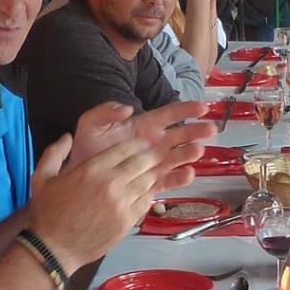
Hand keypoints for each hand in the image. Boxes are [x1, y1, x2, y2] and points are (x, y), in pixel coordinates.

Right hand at [29, 136, 176, 269]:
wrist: (54, 248)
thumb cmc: (47, 212)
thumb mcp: (41, 178)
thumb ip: (54, 153)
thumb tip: (67, 137)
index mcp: (91, 169)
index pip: (124, 149)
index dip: (136, 144)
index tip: (141, 144)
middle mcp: (110, 183)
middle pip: (141, 162)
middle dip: (150, 156)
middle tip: (154, 155)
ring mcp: (121, 203)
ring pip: (147, 182)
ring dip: (151, 175)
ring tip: (153, 172)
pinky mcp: (127, 221)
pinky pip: (145, 202)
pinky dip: (148, 195)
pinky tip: (146, 192)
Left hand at [67, 100, 215, 184]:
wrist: (78, 178)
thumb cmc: (86, 148)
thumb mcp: (91, 124)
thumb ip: (105, 111)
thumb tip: (128, 109)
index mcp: (144, 126)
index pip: (169, 114)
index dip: (186, 109)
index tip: (203, 107)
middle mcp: (154, 144)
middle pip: (180, 135)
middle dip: (196, 131)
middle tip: (211, 129)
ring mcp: (155, 164)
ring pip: (178, 157)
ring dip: (190, 154)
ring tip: (199, 151)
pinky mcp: (152, 183)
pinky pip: (170, 180)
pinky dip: (180, 178)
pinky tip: (187, 173)